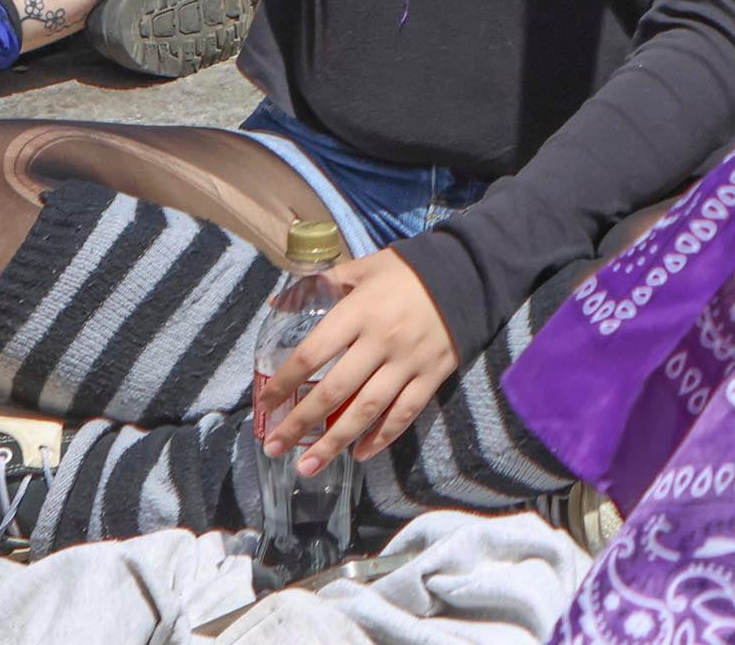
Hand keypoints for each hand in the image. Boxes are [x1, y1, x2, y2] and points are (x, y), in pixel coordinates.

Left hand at [255, 250, 460, 479]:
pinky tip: (360, 454)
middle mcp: (381, 341)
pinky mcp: (433, 374)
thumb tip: (275, 307)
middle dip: (300, 423)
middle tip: (274, 447)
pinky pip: (405, 412)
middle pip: (334, 390)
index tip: (265, 405)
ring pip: (366, 410)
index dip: (284, 383)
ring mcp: (408, 361)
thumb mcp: (363, 268)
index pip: (311, 354)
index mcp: (358, 312)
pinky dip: (382, 437)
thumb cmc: (409, 270)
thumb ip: (320, 285)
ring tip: (307, 467)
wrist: (470, 272)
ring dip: (334, 442)